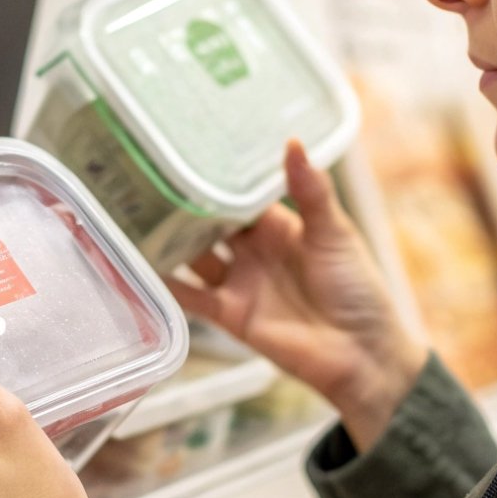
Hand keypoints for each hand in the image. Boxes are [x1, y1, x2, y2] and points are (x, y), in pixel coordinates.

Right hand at [167, 141, 427, 450]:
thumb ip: (310, 192)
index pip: (239, 194)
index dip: (217, 176)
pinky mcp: (230, 315)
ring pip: (194, 255)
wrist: (362, 355)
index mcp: (279, 225)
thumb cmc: (358, 289)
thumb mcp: (334, 233)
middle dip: (184, 204)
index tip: (187, 148)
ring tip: (134, 214)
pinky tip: (139, 266)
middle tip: (147, 176)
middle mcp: (254, 250)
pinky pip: (191, 297)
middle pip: (210, 223)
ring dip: (170, 240)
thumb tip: (292, 143)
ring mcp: (240, 282)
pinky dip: (166, 285)